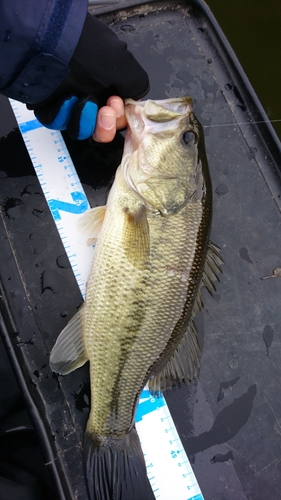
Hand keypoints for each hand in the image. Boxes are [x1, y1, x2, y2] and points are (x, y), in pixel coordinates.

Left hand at [29, 14, 148, 140]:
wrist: (50, 45)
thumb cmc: (89, 51)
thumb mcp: (124, 64)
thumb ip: (137, 84)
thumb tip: (137, 97)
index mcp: (108, 85)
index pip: (118, 116)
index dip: (120, 118)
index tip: (118, 107)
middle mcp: (90, 93)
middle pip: (101, 127)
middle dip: (106, 124)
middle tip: (106, 111)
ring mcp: (69, 102)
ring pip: (81, 129)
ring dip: (85, 120)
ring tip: (85, 102)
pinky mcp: (48, 107)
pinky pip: (57, 122)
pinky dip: (63, 115)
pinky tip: (66, 100)